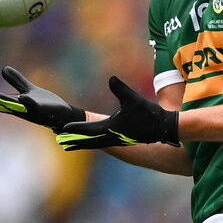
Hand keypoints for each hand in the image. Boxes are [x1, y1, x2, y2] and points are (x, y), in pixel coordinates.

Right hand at [0, 67, 84, 131]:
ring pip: (16, 107)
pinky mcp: (43, 111)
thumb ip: (17, 81)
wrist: (64, 115)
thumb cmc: (46, 105)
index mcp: (16, 104)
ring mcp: (32, 111)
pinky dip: (29, 102)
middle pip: (2, 104)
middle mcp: (21, 109)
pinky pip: (35, 107)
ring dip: (5, 102)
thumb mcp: (29, 90)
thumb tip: (4, 68)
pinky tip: (24, 97)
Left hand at [56, 76, 179, 149]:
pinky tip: (90, 140)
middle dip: (74, 140)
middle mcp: (112, 137)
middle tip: (59, 140)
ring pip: (95, 143)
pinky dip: (92, 142)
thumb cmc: (148, 113)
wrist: (163, 127)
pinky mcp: (121, 140)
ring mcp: (117, 140)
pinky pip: (102, 142)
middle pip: (88, 141)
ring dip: (82, 143)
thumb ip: (121, 89)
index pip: (89, 129)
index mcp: (111, 129)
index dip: (75, 129)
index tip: (62, 129)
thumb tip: (111, 78)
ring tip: (69, 144)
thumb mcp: (133, 99)